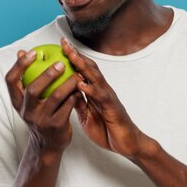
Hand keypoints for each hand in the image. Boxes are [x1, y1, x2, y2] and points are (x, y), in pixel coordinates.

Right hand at [5, 49, 78, 153]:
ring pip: (55, 97)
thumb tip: (21, 52)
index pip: (10, 80)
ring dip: (67, 83)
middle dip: (47, 74)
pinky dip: (74, 95)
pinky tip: (81, 87)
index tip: (30, 52)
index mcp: (18, 102)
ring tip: (77, 73)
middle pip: (32, 89)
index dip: (19, 65)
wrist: (48, 145)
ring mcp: (41, 120)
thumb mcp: (29, 101)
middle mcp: (27, 111)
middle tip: (60, 63)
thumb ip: (26, 78)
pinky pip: (67, 107)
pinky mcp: (56, 126)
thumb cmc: (40, 115)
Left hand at [61, 38, 143, 158]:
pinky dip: (91, 90)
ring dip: (83, 66)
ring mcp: (108, 98)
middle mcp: (102, 91)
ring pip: (95, 78)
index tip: (60, 47)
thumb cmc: (108, 130)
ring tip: (71, 56)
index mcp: (95, 92)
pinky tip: (81, 85)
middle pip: (88, 68)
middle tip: (64, 43)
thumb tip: (67, 93)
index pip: (83, 71)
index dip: (72, 59)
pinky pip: (101, 97)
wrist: (127, 144)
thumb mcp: (87, 116)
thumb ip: (79, 103)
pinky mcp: (112, 108)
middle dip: (76, 55)